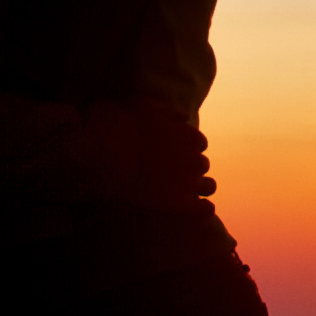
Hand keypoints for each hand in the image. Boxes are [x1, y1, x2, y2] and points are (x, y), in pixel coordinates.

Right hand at [84, 109, 209, 202]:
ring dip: (200, 187)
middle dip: (189, 166)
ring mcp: (190, 183)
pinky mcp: (182, 205)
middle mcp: (195, 159)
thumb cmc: (121, 128)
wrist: (106, 159)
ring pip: (209, 186)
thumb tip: (185, 117)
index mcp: (190, 136)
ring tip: (182, 192)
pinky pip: (205, 209)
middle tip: (169, 172)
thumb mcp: (144, 105)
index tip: (170, 152)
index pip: (198, 142)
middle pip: (202, 164)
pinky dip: (203, 209)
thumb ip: (167, 110)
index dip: (184, 147)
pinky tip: (194, 209)